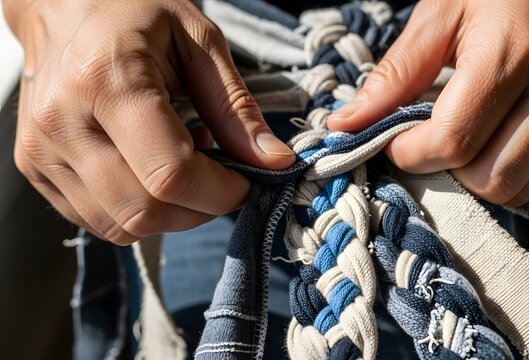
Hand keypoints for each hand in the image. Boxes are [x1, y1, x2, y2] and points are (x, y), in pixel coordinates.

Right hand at [4, 0, 294, 243]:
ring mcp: (41, 151)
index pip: (170, 175)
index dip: (220, 192)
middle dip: (199, 208)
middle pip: (145, 211)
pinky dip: (140, 209)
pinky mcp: (36, 170)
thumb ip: (236, 108)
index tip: (245, 180)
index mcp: (105, 80)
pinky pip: (100, 220)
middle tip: (219, 175)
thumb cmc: (134, 12)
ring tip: (181, 162)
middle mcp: (62, 122)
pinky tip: (149, 168)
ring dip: (171, 212)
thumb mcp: (199, 42)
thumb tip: (274, 162)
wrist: (62, 6)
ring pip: (122, 225)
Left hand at [328, 0, 528, 204]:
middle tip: (438, 142)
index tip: (398, 143)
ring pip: (522, 188)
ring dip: (484, 176)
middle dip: (449, 171)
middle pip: (491, 177)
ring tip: (474, 140)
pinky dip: (521, 173)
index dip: (412, 153)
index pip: (454, 140)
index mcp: (514, 51)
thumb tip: (346, 124)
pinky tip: (510, 140)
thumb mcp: (442, 13)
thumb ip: (395, 74)